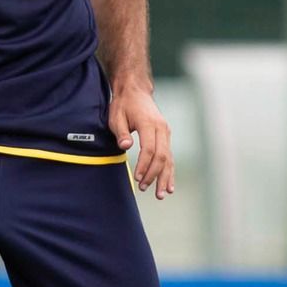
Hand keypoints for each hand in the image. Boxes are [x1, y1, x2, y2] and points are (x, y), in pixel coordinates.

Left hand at [108, 85, 173, 199]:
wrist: (135, 91)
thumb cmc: (123, 105)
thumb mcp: (116, 116)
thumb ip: (121, 132)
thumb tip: (126, 145)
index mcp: (150, 124)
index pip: (149, 149)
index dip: (144, 165)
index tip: (137, 178)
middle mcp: (162, 129)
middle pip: (162, 156)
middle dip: (154, 175)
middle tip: (144, 188)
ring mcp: (166, 133)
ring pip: (168, 159)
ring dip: (164, 178)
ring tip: (160, 194)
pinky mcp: (166, 137)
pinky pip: (170, 157)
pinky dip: (169, 172)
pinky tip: (169, 186)